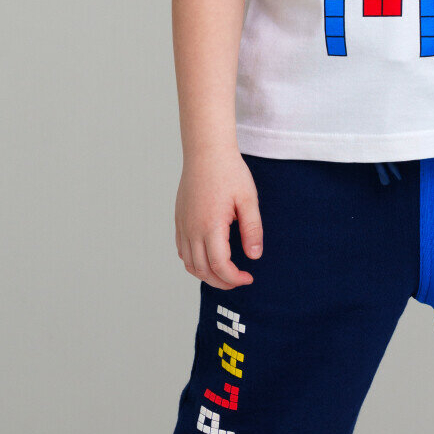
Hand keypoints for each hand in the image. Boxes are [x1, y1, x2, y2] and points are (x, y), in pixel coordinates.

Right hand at [174, 145, 262, 289]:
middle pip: (202, 270)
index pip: (219, 266)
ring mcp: (183, 225)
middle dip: (222, 282)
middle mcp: (192, 229)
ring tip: (225, 274)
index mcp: (210, 225)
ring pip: (189, 263)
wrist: (206, 151)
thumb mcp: (248, 199)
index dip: (234, 278)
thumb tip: (254, 256)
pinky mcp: (179, 220)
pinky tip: (209, 258)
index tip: (248, 277)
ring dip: (206, 275)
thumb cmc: (229, 172)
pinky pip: (182, 250)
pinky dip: (194, 262)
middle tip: (239, 280)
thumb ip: (252, 229)